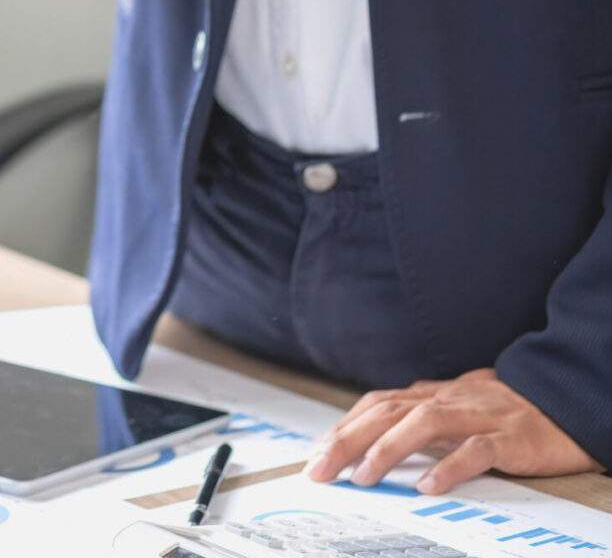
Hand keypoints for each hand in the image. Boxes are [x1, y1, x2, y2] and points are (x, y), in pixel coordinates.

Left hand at [304, 369, 600, 493]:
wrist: (566, 401)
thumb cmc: (505, 409)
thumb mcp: (454, 407)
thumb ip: (416, 416)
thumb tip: (371, 429)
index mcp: (432, 396)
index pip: (376, 405)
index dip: (344, 426)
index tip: (316, 453)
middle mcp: (448, 400)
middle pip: (387, 412)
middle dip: (348, 440)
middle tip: (320, 469)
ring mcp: (478, 417)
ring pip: (423, 424)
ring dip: (388, 449)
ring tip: (363, 476)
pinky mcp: (510, 437)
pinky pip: (476, 450)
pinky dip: (450, 466)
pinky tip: (429, 485)